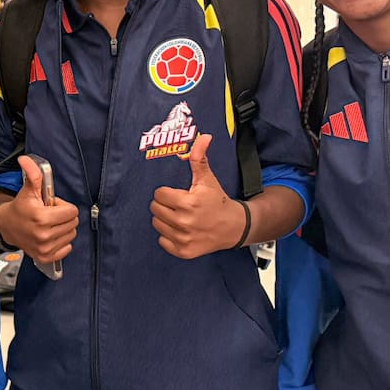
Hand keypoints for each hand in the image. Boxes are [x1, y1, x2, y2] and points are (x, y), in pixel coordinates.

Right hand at [0, 156, 78, 261]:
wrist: (7, 227)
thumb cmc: (21, 207)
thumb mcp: (28, 190)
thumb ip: (32, 174)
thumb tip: (26, 160)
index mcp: (42, 217)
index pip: (72, 211)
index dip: (63, 206)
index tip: (52, 206)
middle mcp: (44, 235)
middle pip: (73, 223)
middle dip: (64, 216)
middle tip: (50, 215)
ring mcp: (45, 248)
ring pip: (71, 235)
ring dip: (63, 229)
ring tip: (49, 225)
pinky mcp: (45, 257)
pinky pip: (67, 248)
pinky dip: (62, 242)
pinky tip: (50, 236)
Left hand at [150, 134, 245, 257]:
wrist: (234, 227)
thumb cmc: (217, 201)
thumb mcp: (207, 179)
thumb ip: (199, 158)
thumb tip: (203, 137)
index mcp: (188, 203)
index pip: (159, 194)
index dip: (166, 192)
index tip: (178, 194)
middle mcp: (184, 222)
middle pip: (155, 209)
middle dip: (164, 205)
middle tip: (177, 205)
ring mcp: (184, 239)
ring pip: (157, 224)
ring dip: (165, 219)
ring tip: (179, 216)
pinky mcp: (184, 251)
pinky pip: (162, 241)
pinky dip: (168, 236)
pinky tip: (180, 229)